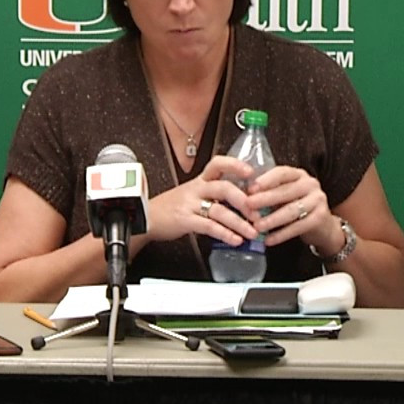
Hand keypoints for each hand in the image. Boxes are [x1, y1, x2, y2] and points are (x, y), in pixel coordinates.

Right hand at [141, 155, 258, 248]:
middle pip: (223, 187)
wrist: (145, 217)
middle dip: (244, 200)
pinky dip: (225, 234)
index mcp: (200, 180)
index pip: (218, 164)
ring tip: (252, 232)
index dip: (235, 165)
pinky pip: (209, 226)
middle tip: (258, 212)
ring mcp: (190, 204)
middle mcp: (196, 189)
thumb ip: (215, 195)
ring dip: (239, 222)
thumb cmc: (172, 206)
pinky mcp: (185, 220)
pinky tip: (235, 239)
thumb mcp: (193, 194)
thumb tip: (244, 202)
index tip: (251, 172)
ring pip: (219, 210)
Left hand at [245, 165, 335, 248]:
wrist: (323, 226)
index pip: (281, 172)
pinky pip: (298, 226)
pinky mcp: (321, 217)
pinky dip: (281, 234)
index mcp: (298, 174)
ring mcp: (318, 200)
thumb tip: (242, 197)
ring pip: (292, 210)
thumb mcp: (283, 196)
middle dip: (265, 199)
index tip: (250, 189)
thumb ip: (268, 193)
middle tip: (248, 206)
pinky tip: (268, 240)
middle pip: (285, 191)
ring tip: (256, 227)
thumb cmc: (296, 207)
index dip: (265, 180)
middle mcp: (310, 183)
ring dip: (272, 219)